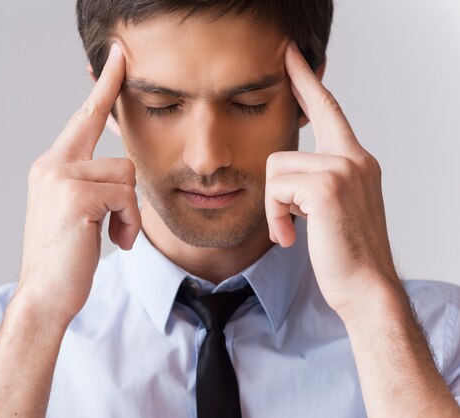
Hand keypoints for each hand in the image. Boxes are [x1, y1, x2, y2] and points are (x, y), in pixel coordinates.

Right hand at [17, 43, 139, 325]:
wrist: (45, 295)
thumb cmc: (65, 257)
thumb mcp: (76, 212)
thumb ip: (90, 183)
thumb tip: (121, 170)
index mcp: (52, 167)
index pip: (83, 118)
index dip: (103, 88)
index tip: (116, 57)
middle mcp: (52, 166)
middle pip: (116, 152)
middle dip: (122, 173)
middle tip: (117, 172)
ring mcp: (61, 178)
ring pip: (126, 176)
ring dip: (129, 212)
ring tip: (112, 235)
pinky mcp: (76, 196)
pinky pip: (126, 196)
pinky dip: (128, 223)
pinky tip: (113, 242)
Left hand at [265, 42, 398, 321]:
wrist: (366, 287)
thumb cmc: (347, 253)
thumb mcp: (334, 208)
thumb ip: (319, 181)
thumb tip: (287, 173)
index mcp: (356, 161)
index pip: (329, 110)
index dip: (307, 83)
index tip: (292, 58)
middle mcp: (353, 158)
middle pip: (285, 151)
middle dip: (277, 192)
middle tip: (288, 214)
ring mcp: (342, 169)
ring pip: (276, 170)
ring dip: (276, 207)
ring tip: (292, 230)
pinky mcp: (327, 186)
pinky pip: (276, 188)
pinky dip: (275, 216)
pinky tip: (291, 237)